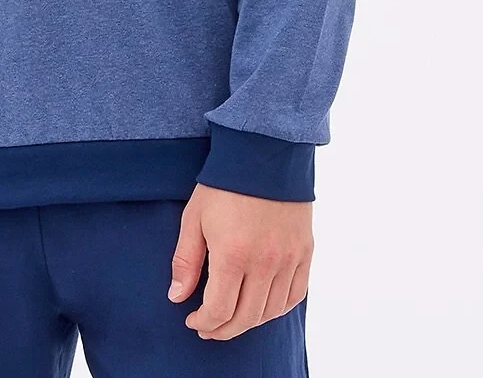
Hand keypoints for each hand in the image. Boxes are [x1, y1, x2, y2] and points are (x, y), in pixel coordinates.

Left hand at [168, 183, 311, 340]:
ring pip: (271, 311)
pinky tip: (262, 306)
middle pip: (246, 317)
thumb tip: (177, 298)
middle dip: (223, 328)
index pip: (219, 310)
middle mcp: (264, 264)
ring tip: (232, 318)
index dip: (204, 322)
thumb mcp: (194, 218)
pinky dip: (277, 308)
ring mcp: (289, 259)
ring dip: (249, 322)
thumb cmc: (224, 184)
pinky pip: (295, 295)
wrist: (264, 152)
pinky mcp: (305, 252)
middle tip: (209, 327)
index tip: (192, 320)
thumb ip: (185, 261)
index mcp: (233, 256)